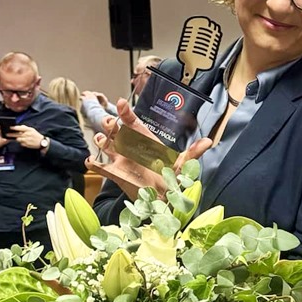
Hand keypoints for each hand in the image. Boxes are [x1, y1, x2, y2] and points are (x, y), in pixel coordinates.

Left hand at [10, 125, 44, 149]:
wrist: (42, 142)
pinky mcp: (26, 145)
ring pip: (18, 139)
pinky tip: (22, 141)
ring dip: (16, 138)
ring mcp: (26, 140)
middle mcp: (27, 135)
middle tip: (6, 134)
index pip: (20, 128)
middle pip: (17, 134)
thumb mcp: (32, 129)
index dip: (14, 128)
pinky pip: (20, 143)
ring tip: (16, 138)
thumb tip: (20, 126)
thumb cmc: (36, 135)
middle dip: (11, 134)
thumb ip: (25, 127)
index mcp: (28, 130)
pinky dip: (20, 142)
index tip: (9, 127)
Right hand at [87, 98, 210, 198]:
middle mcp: (131, 146)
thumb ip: (193, 153)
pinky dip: (93, 163)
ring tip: (104, 140)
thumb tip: (208, 142)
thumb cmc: (171, 177)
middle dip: (109, 123)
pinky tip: (92, 161)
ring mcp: (121, 159)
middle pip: (115, 129)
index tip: (123, 104)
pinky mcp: (115, 173)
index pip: (133, 122)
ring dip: (102, 140)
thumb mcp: (182, 164)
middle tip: (111, 124)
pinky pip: (100, 166)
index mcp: (145, 140)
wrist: (162, 198)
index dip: (127, 112)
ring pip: (106, 144)